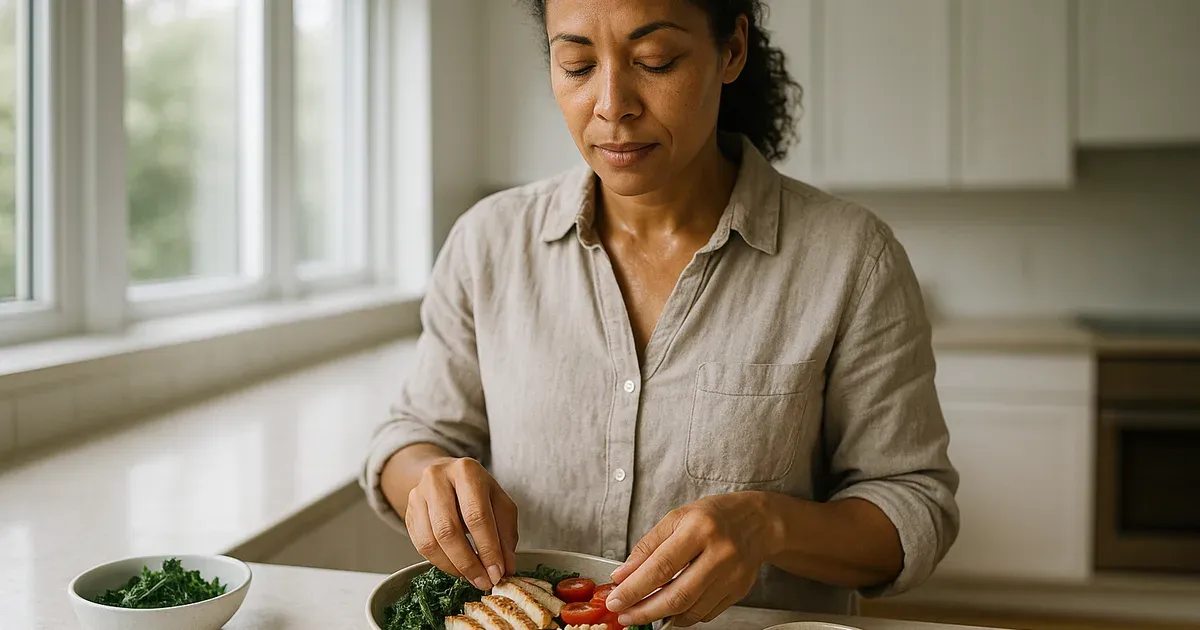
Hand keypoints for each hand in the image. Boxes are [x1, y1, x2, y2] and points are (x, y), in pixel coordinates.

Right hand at [404, 457, 518, 591]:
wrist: (448, 475)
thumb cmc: (478, 491)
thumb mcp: (500, 504)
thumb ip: (505, 534)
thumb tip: (506, 567)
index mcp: (466, 472)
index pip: (476, 516)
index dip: (488, 549)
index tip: (497, 572)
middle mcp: (437, 479)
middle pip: (449, 530)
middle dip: (468, 562)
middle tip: (483, 581)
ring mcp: (418, 495)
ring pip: (430, 541)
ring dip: (453, 566)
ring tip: (471, 576)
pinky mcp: (408, 512)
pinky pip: (420, 546)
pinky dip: (440, 563)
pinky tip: (456, 567)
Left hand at [605, 492, 776, 626]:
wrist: (758, 522)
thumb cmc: (714, 516)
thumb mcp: (676, 518)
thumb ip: (647, 547)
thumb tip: (622, 575)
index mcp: (699, 528)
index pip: (661, 566)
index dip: (634, 588)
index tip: (616, 601)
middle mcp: (720, 553)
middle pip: (677, 595)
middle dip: (645, 611)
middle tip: (625, 616)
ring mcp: (733, 575)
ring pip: (691, 609)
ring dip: (662, 616)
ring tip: (643, 613)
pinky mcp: (739, 591)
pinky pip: (706, 613)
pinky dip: (685, 615)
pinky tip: (672, 609)